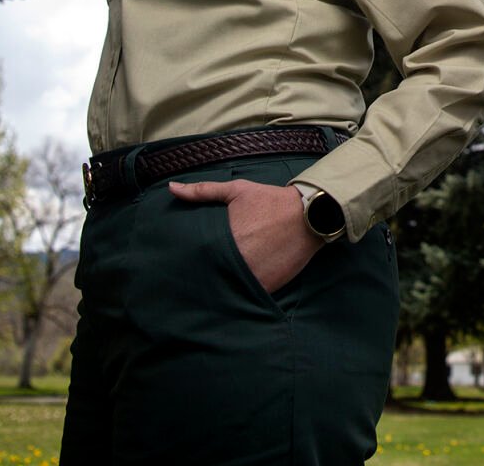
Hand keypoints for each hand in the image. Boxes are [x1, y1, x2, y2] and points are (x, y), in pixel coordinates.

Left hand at [166, 178, 323, 293]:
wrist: (311, 214)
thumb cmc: (271, 201)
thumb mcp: (237, 190)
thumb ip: (203, 191)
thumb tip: (172, 188)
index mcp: (224, 241)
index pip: (198, 260)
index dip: (191, 263)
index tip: (186, 264)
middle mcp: (237, 262)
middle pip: (212, 277)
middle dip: (207, 276)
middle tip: (201, 276)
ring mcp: (253, 278)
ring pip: (229, 290)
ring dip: (224, 287)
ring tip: (219, 285)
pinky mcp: (268, 287)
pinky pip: (249, 297)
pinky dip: (244, 294)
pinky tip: (240, 289)